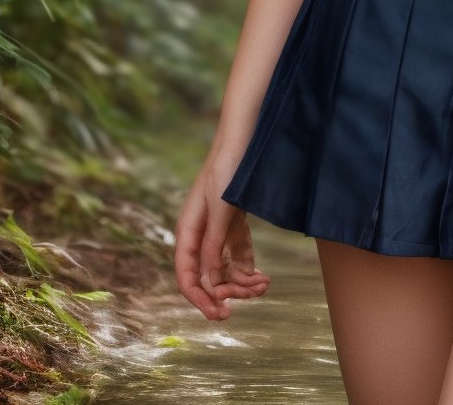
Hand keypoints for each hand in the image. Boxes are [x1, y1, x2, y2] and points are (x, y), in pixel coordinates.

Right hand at [174, 155, 270, 321]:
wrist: (244, 139)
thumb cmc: (228, 170)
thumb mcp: (221, 208)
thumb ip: (214, 244)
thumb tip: (209, 281)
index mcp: (188, 231)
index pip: (187, 276)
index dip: (201, 299)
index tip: (222, 314)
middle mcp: (199, 235)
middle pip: (209, 276)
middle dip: (230, 290)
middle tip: (256, 294)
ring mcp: (217, 230)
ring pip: (225, 268)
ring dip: (243, 282)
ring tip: (265, 285)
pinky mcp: (233, 224)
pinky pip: (238, 255)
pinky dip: (249, 267)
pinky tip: (262, 275)